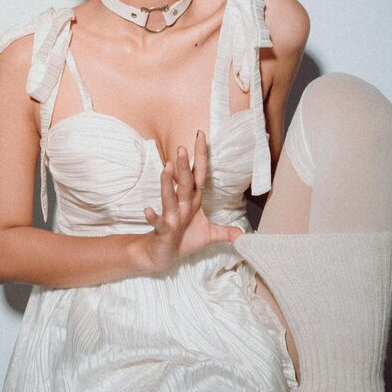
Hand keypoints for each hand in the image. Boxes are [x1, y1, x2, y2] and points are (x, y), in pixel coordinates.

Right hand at [141, 132, 243, 272]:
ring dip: (168, 182)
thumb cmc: (182, 239)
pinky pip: (158, 223)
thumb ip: (225, 231)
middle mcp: (182, 205)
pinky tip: (147, 209)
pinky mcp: (163, 231)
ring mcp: (171, 217)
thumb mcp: (209, 235)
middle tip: (183, 147)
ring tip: (167, 166)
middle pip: (185, 183)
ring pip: (170, 197)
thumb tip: (243, 234)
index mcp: (193, 201)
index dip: (201, 157)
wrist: (161, 255)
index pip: (198, 175)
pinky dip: (153, 217)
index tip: (201, 136)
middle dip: (185, 166)